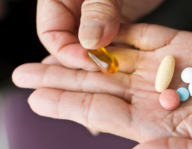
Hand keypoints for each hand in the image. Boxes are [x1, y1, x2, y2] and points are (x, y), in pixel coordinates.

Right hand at [37, 0, 163, 69]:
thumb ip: (99, 8)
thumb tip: (90, 42)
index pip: (51, 32)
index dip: (67, 52)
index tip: (89, 61)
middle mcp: (73, 7)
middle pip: (69, 42)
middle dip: (82, 60)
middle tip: (97, 74)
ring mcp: (93, 14)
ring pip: (89, 45)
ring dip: (97, 60)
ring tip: (106, 74)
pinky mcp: (113, 19)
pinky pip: (108, 41)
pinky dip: (111, 53)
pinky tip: (117, 64)